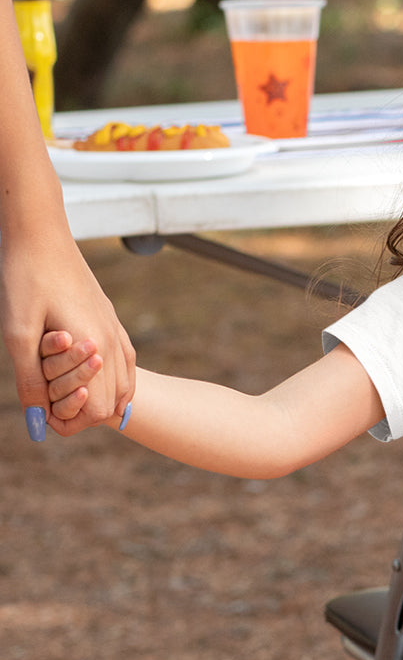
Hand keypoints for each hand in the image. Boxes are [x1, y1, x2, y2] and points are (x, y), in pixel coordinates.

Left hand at [1, 230, 135, 436]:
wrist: (40, 236)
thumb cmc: (25, 281)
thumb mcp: (18, 335)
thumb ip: (31, 381)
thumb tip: (37, 423)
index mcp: (94, 347)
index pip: (99, 410)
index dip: (71, 420)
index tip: (43, 412)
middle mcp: (112, 342)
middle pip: (112, 402)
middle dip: (82, 411)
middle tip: (50, 401)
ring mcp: (116, 330)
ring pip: (123, 385)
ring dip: (98, 396)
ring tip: (68, 393)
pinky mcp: (112, 320)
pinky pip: (126, 363)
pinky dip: (113, 380)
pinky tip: (95, 379)